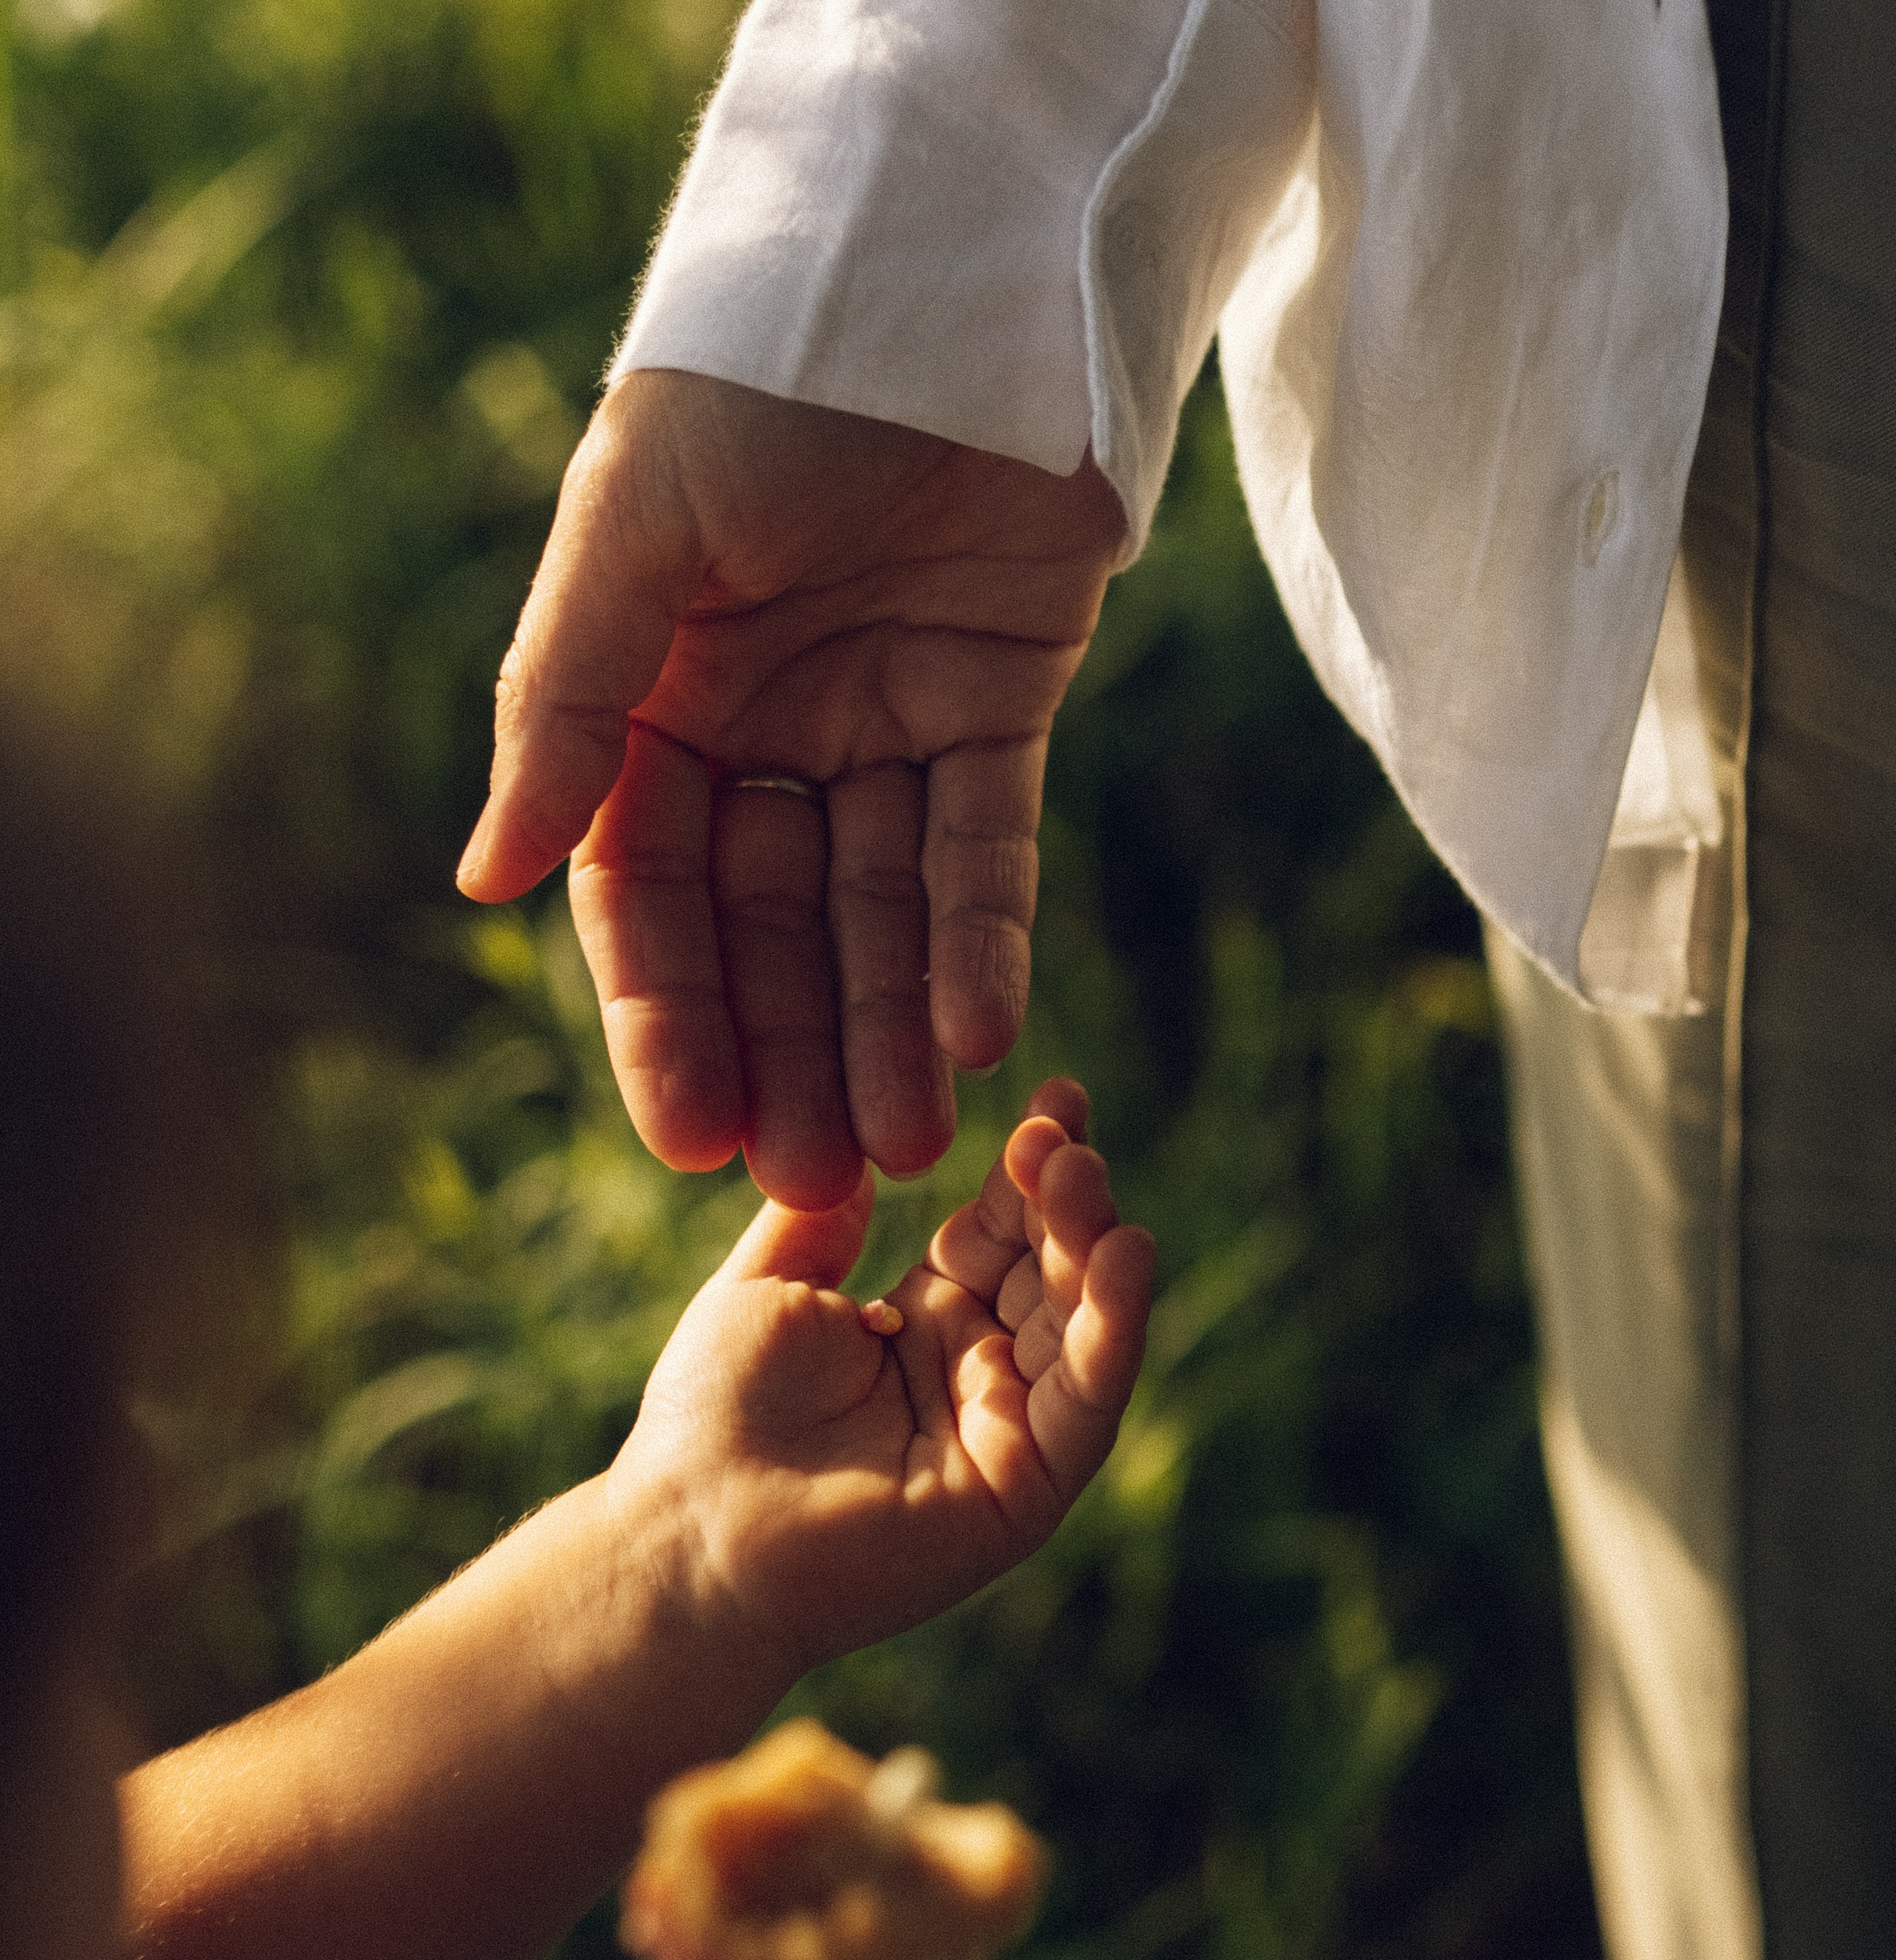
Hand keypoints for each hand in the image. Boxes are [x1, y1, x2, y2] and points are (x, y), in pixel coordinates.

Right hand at [458, 373, 1127, 1206]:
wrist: (946, 272)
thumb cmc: (757, 381)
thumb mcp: (638, 528)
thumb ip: (565, 700)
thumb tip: (484, 876)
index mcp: (649, 697)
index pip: (651, 891)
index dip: (671, 1014)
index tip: (689, 1133)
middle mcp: (757, 727)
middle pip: (768, 928)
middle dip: (789, 1053)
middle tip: (811, 1180)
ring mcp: (877, 723)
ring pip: (878, 911)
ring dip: (889, 1028)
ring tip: (907, 1147)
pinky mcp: (994, 706)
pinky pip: (981, 846)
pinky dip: (980, 935)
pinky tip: (981, 1035)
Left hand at [615, 1079, 1154, 1683]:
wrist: (689, 1532)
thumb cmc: (709, 1418)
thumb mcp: (766, 1289)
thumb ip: (823, 1222)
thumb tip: (862, 1157)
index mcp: (916, 1328)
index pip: (998, 1235)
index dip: (1027, 1171)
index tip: (1053, 1095)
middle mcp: (972, 1378)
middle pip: (1047, 1273)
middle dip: (1064, 1199)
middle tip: (1063, 1130)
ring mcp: (1003, 1437)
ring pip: (1077, 1330)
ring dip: (1093, 1248)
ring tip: (1084, 1173)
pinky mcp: (1022, 1494)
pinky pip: (1084, 1404)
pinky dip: (1114, 1332)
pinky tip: (1125, 1256)